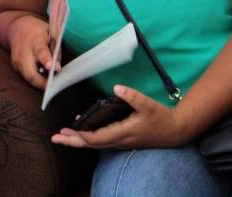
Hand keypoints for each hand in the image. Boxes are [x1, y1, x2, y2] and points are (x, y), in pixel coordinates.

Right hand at [8, 15, 54, 88]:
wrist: (18, 28)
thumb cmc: (38, 31)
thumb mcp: (50, 32)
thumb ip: (55, 48)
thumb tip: (58, 67)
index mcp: (35, 41)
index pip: (41, 52)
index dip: (46, 61)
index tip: (52, 68)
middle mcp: (24, 52)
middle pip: (30, 73)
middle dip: (41, 83)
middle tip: (52, 87)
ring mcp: (17, 60)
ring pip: (27, 78)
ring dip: (39, 83)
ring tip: (49, 84)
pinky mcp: (15, 66)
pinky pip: (25, 76)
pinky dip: (35, 79)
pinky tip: (42, 78)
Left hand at [51, 85, 190, 148]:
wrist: (176, 131)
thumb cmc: (161, 118)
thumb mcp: (148, 105)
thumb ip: (132, 96)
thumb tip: (116, 87)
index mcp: (123, 133)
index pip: (96, 138)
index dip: (81, 135)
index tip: (68, 130)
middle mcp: (119, 140)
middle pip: (91, 145)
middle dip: (72, 142)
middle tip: (55, 138)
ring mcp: (121, 142)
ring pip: (95, 144)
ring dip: (78, 140)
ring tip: (63, 135)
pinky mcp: (123, 140)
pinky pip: (101, 141)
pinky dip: (89, 138)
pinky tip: (83, 131)